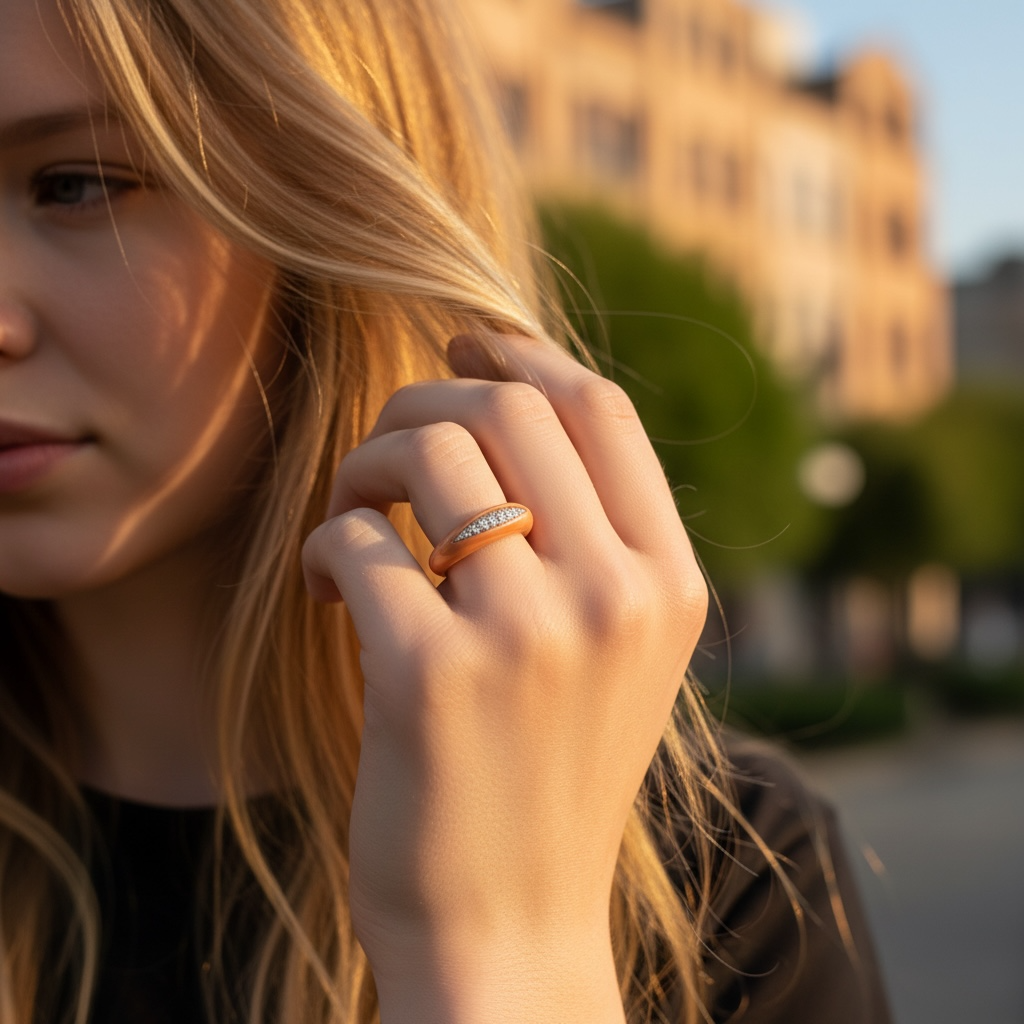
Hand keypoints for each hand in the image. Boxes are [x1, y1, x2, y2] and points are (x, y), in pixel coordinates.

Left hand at [302, 335, 707, 1022]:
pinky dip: (325, 545)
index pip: (600, 408)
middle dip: (425, 398)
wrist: (511, 928)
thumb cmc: (548, 777)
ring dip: (366, 463)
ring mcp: (529, 635)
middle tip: (385, 447)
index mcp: (670, 585)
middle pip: (508, 407)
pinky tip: (327, 592)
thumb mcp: (613, 653)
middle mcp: (615, 597)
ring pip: (428, 452)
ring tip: (355, 513)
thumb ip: (591, 536)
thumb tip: (513, 397)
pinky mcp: (430, 675)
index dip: (522, 350)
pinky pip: (356, 537)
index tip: (463, 338)